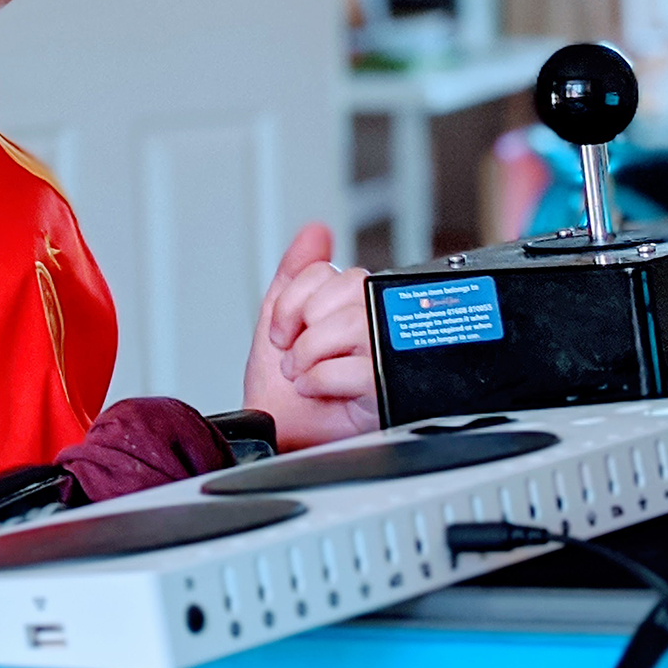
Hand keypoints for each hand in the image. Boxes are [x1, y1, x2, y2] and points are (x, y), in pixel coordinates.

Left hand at [242, 223, 378, 450]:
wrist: (279, 435)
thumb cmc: (283, 389)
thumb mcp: (278, 320)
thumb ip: (295, 273)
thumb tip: (316, 231)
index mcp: (350, 306)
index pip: (331, 273)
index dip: (295, 303)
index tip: (283, 331)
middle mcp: (374, 325)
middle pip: (346, 291)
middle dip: (303, 329)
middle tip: (294, 355)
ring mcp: (387, 355)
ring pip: (349, 324)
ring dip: (309, 356)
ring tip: (303, 374)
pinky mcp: (389, 388)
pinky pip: (353, 365)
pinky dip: (320, 380)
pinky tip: (317, 391)